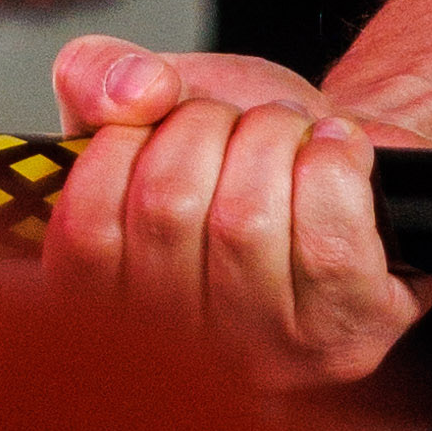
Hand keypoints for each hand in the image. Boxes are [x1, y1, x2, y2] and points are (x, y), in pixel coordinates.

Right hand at [43, 34, 422, 395]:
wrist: (345, 160)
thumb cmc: (239, 147)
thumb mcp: (149, 95)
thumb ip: (95, 74)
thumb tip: (132, 95)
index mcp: (101, 303)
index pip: (86, 221)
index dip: (132, 140)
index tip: (166, 121)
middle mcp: (173, 351)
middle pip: (168, 209)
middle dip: (210, 126)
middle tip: (236, 125)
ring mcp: (260, 356)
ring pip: (246, 219)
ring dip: (274, 137)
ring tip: (288, 137)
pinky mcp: (344, 336)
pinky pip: (327, 237)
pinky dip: (333, 159)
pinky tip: (333, 153)